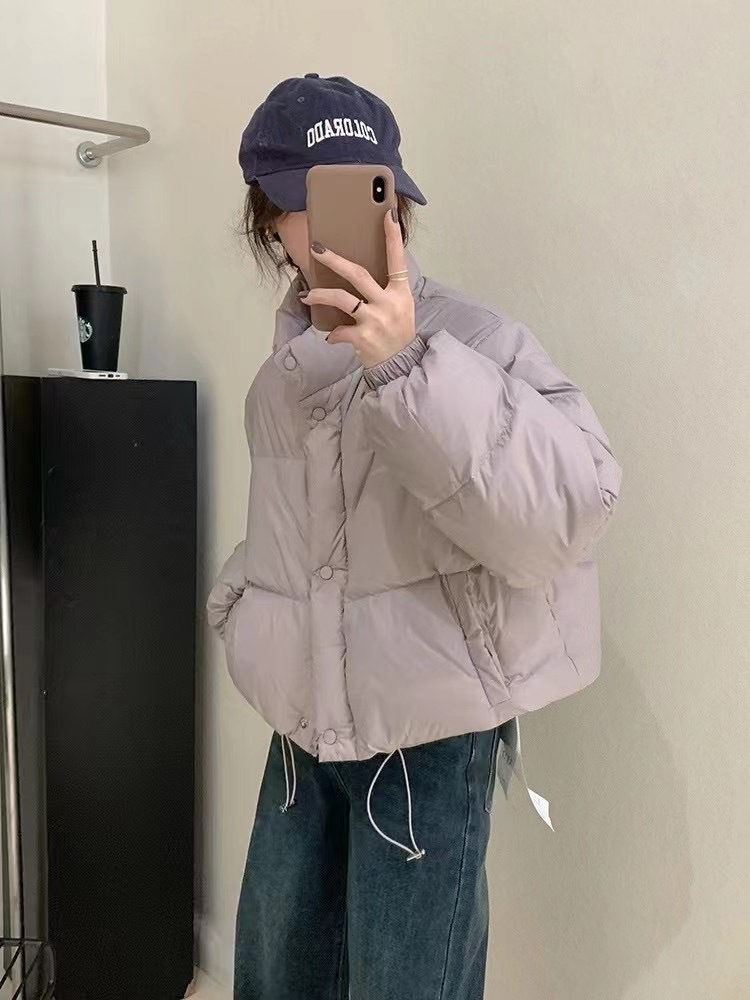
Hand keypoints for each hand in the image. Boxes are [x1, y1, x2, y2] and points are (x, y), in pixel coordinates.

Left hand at [299, 209, 416, 368]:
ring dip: (321, 295)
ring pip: (342, 299)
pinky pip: (339, 330)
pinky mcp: (363, 338)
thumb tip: (356, 271)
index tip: (387, 214)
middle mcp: (389, 304)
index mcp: (401, 293)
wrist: (401, 365)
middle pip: (359, 275)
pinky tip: (331, 335)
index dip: (393, 236)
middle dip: (335, 260)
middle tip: (317, 248)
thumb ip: (385, 289)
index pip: (397, 259)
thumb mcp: (400, 307)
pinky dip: (333, 333)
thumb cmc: (397, 332)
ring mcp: (376, 320)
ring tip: (307, 294)